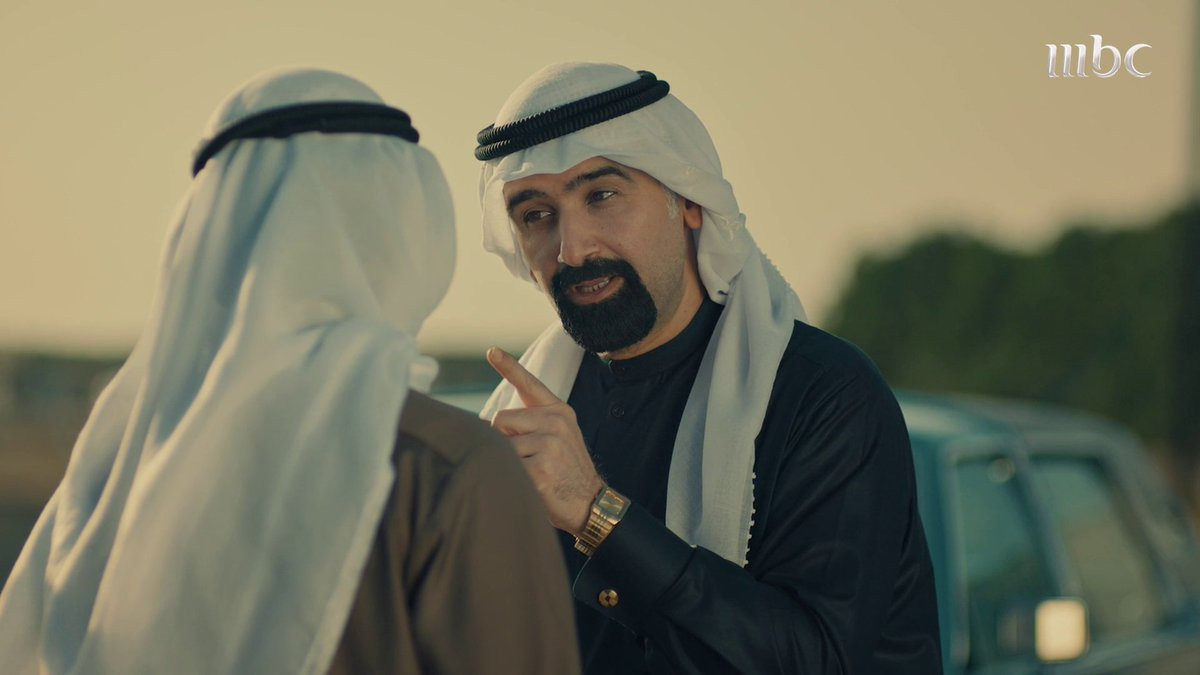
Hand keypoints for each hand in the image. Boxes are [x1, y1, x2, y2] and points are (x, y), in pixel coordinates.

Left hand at [486, 346, 602, 535]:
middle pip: (500, 420)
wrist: (591, 503)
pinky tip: (531, 486)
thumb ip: (533, 423)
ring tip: (531, 473)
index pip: (529, 384)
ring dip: (507, 462)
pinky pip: (507, 468)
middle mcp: (556, 422)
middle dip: (503, 440)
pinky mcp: (542, 469)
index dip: (509, 366)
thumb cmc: (566, 471)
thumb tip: (492, 422)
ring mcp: (550, 445)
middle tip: (526, 459)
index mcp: (559, 411)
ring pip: (501, 445)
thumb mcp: (559, 437)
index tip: (492, 350)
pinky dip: (511, 478)